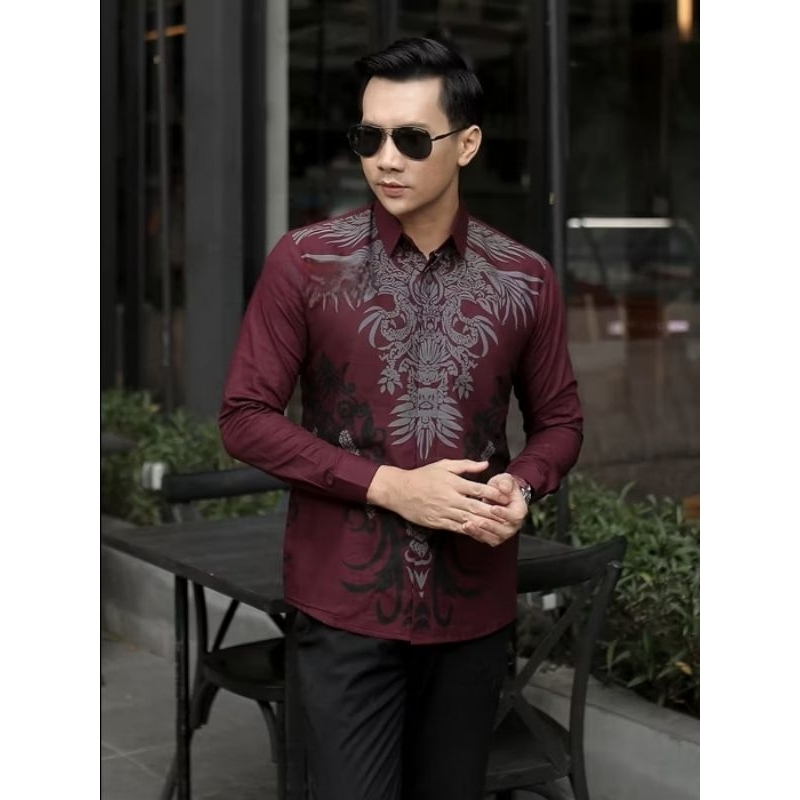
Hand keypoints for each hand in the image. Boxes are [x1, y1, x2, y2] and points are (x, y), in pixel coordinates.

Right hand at [366, 460, 507, 543]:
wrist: (399, 490)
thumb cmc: (423, 475)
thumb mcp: (443, 465)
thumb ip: (465, 465)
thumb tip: (485, 464)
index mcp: (453, 482)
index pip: (478, 489)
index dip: (494, 494)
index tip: (506, 497)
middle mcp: (450, 498)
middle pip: (476, 506)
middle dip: (493, 512)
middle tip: (509, 516)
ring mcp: (443, 511)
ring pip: (468, 519)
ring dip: (484, 524)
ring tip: (499, 527)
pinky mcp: (437, 522)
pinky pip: (456, 528)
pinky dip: (469, 531)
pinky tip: (480, 532)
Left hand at [461, 473, 527, 546]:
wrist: (497, 495)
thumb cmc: (502, 487)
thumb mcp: (505, 480)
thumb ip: (506, 482)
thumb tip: (504, 488)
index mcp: (519, 511)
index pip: (514, 516)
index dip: (504, 513)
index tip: (493, 508)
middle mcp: (513, 525)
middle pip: (504, 530)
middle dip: (490, 526)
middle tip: (478, 521)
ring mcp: (503, 533)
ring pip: (493, 537)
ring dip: (480, 532)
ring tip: (468, 525)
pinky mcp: (492, 537)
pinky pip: (483, 538)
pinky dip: (474, 534)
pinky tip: (465, 526)